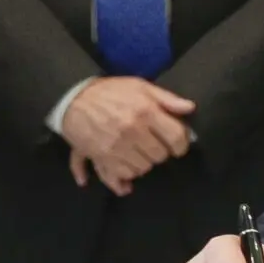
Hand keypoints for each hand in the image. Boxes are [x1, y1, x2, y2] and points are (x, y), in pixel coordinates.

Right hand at [62, 77, 198, 194]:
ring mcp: (116, 147)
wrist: (73, 100)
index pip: (176, 137)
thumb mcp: (140, 86)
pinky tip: (126, 168)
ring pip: (142, 169)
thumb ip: (167, 98)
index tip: (178, 146)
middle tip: (153, 145)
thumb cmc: (110, 92)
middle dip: (160, 152)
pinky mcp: (101, 158)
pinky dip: (126, 177)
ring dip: (143, 164)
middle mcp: (132, 132)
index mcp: (145, 112)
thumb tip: (190, 109)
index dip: (181, 144)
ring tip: (138, 153)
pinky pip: (122, 177)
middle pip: (159, 156)